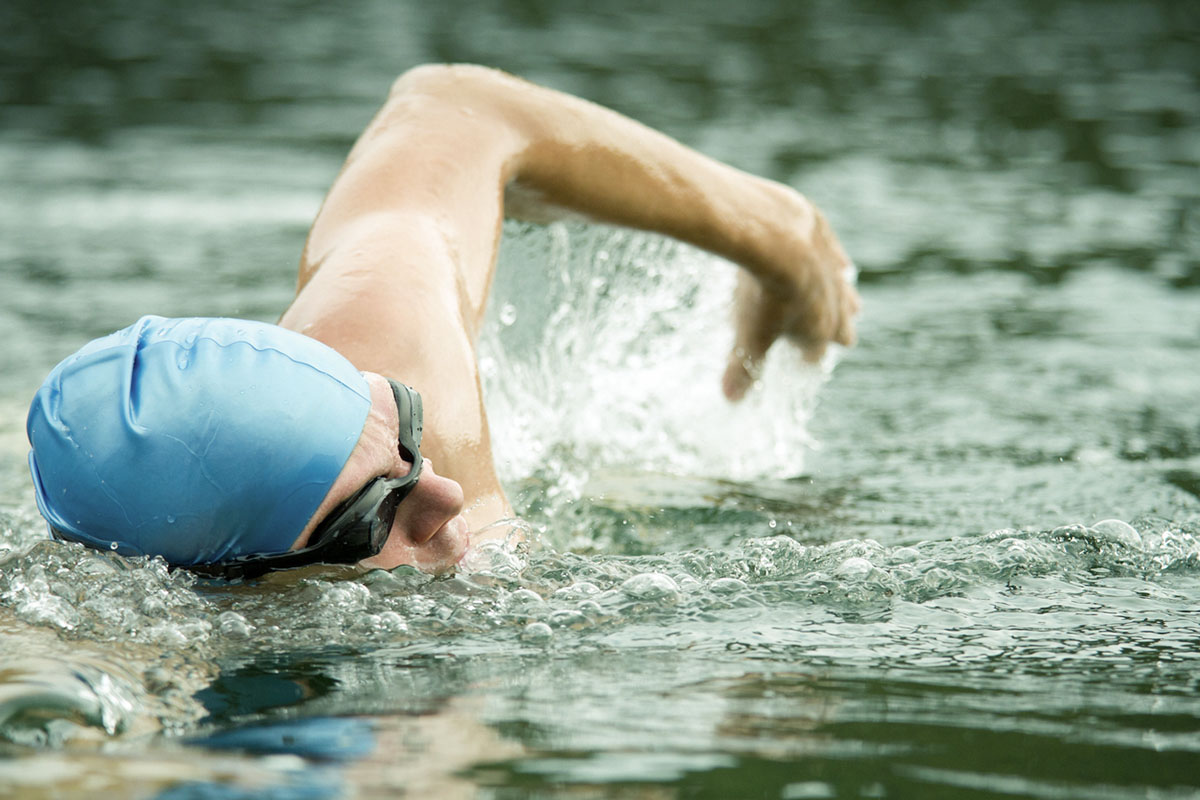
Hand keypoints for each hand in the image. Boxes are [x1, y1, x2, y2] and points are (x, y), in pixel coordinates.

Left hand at [722, 201, 859, 401]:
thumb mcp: (748, 337)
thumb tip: (731, 398)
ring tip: (851, 306)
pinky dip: (837, 264)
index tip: (799, 363)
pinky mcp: (826, 242)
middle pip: (843, 327)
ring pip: (846, 293)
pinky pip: (837, 258)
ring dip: (845, 301)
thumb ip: (742, 369)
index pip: (816, 357)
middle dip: (838, 334)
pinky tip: (842, 266)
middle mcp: (834, 306)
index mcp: (818, 333)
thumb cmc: (764, 295)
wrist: (777, 239)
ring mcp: (832, 273)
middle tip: (839, 339)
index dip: (806, 361)